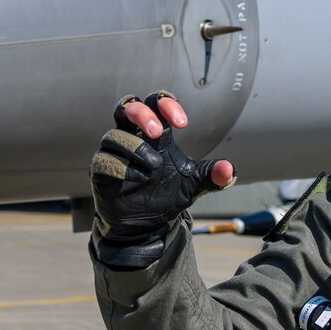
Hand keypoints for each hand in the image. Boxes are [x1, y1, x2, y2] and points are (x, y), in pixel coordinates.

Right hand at [90, 92, 235, 268]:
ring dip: (135, 147)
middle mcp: (133, 137)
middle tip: (158, 132)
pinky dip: (122, 167)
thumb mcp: (195, 185)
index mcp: (156, 134)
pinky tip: (140, 178)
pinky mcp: (101, 173)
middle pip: (127, 105)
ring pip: (114, 135)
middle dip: (142, 114)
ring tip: (153, 167)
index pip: (156, 103)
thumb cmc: (167, 195)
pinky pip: (103, 160)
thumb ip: (213, 176)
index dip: (166, 104)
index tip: (183, 123)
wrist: (147, 226)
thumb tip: (229, 169)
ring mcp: (114, 154)